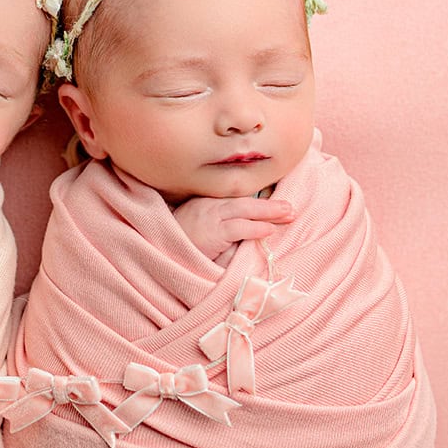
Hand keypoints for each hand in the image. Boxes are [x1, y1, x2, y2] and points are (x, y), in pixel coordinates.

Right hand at [174, 194, 294, 264]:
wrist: (157, 249)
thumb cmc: (175, 243)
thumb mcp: (195, 227)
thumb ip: (215, 223)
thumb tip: (238, 232)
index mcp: (205, 202)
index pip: (237, 197)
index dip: (257, 200)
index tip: (275, 201)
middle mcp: (208, 204)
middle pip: (244, 200)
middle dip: (269, 204)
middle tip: (289, 207)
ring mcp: (210, 216)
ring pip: (245, 210)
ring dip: (269, 212)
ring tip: (288, 214)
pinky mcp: (211, 231)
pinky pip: (238, 227)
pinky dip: (256, 227)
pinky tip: (270, 229)